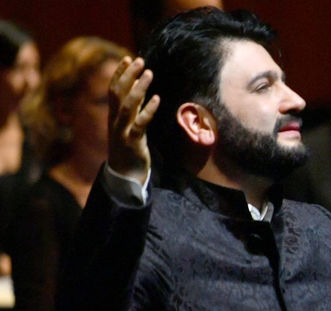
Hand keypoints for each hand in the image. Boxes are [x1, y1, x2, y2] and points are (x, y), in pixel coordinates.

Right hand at [108, 56, 159, 184]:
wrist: (124, 173)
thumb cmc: (128, 145)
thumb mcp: (129, 123)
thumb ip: (134, 106)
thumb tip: (140, 87)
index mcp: (114, 115)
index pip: (113, 89)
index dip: (120, 73)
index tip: (127, 58)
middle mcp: (116, 120)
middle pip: (119, 93)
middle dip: (128, 75)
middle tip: (139, 60)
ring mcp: (123, 130)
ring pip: (128, 105)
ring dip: (138, 88)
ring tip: (149, 73)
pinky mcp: (133, 141)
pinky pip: (140, 123)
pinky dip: (148, 110)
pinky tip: (157, 98)